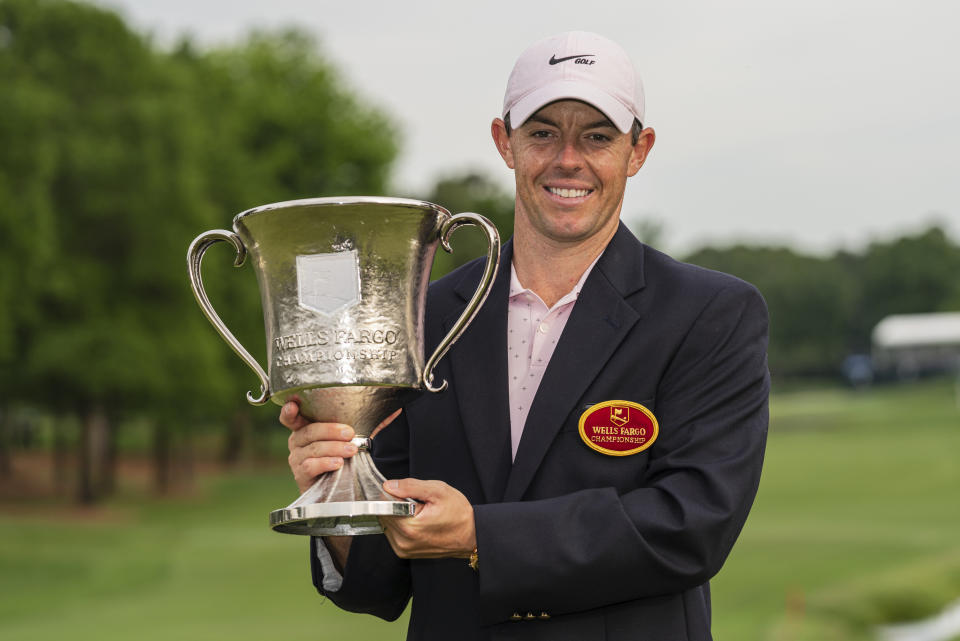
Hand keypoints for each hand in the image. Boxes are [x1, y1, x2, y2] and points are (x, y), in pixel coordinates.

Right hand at [280, 402, 400, 493]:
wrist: (342, 492)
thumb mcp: (354, 439)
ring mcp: (297, 459)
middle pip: (307, 431)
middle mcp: (297, 442)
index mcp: (306, 428)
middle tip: (350, 434)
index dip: (289, 410)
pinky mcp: (301, 476)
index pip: (291, 416)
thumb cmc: (344, 459)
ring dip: (333, 447)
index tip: (294, 405)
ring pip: (312, 448)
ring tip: (351, 450)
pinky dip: (325, 463)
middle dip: (330, 430)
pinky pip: (309, 466)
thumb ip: (369, 424)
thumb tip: (395, 410)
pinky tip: (338, 463)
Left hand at [380, 478, 476, 558]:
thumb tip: (389, 486)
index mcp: (409, 526)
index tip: (409, 494)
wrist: (472, 536)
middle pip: (384, 514)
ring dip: (398, 515)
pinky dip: (401, 524)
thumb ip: (410, 486)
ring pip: (387, 523)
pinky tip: (418, 522)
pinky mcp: (404, 552)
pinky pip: (393, 532)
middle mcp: (402, 541)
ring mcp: (403, 549)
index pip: (384, 504)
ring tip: (420, 514)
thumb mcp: (438, 491)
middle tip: (419, 504)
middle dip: (397, 505)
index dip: (395, 494)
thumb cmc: (459, 514)